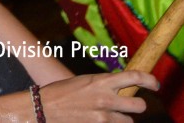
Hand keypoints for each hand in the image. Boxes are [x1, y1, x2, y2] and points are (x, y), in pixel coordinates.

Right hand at [40, 71, 158, 121]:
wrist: (42, 109)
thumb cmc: (60, 93)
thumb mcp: (83, 82)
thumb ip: (102, 85)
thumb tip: (120, 88)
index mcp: (100, 81)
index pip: (134, 77)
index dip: (149, 80)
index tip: (154, 84)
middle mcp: (105, 99)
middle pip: (139, 105)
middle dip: (136, 106)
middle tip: (128, 105)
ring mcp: (103, 117)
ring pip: (128, 122)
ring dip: (121, 120)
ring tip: (105, 116)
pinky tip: (97, 121)